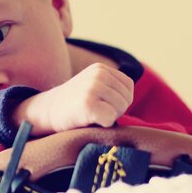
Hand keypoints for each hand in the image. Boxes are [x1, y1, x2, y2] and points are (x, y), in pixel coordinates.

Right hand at [14, 63, 133, 134]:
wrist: (46, 111)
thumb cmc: (73, 105)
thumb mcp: (92, 86)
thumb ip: (112, 87)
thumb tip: (146, 100)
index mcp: (100, 68)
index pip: (128, 87)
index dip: (118, 100)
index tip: (100, 103)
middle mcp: (97, 74)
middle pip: (126, 99)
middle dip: (115, 110)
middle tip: (93, 111)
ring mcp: (92, 88)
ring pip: (120, 109)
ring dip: (108, 117)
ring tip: (89, 114)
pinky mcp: (88, 104)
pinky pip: (110, 119)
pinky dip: (102, 124)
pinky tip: (87, 119)